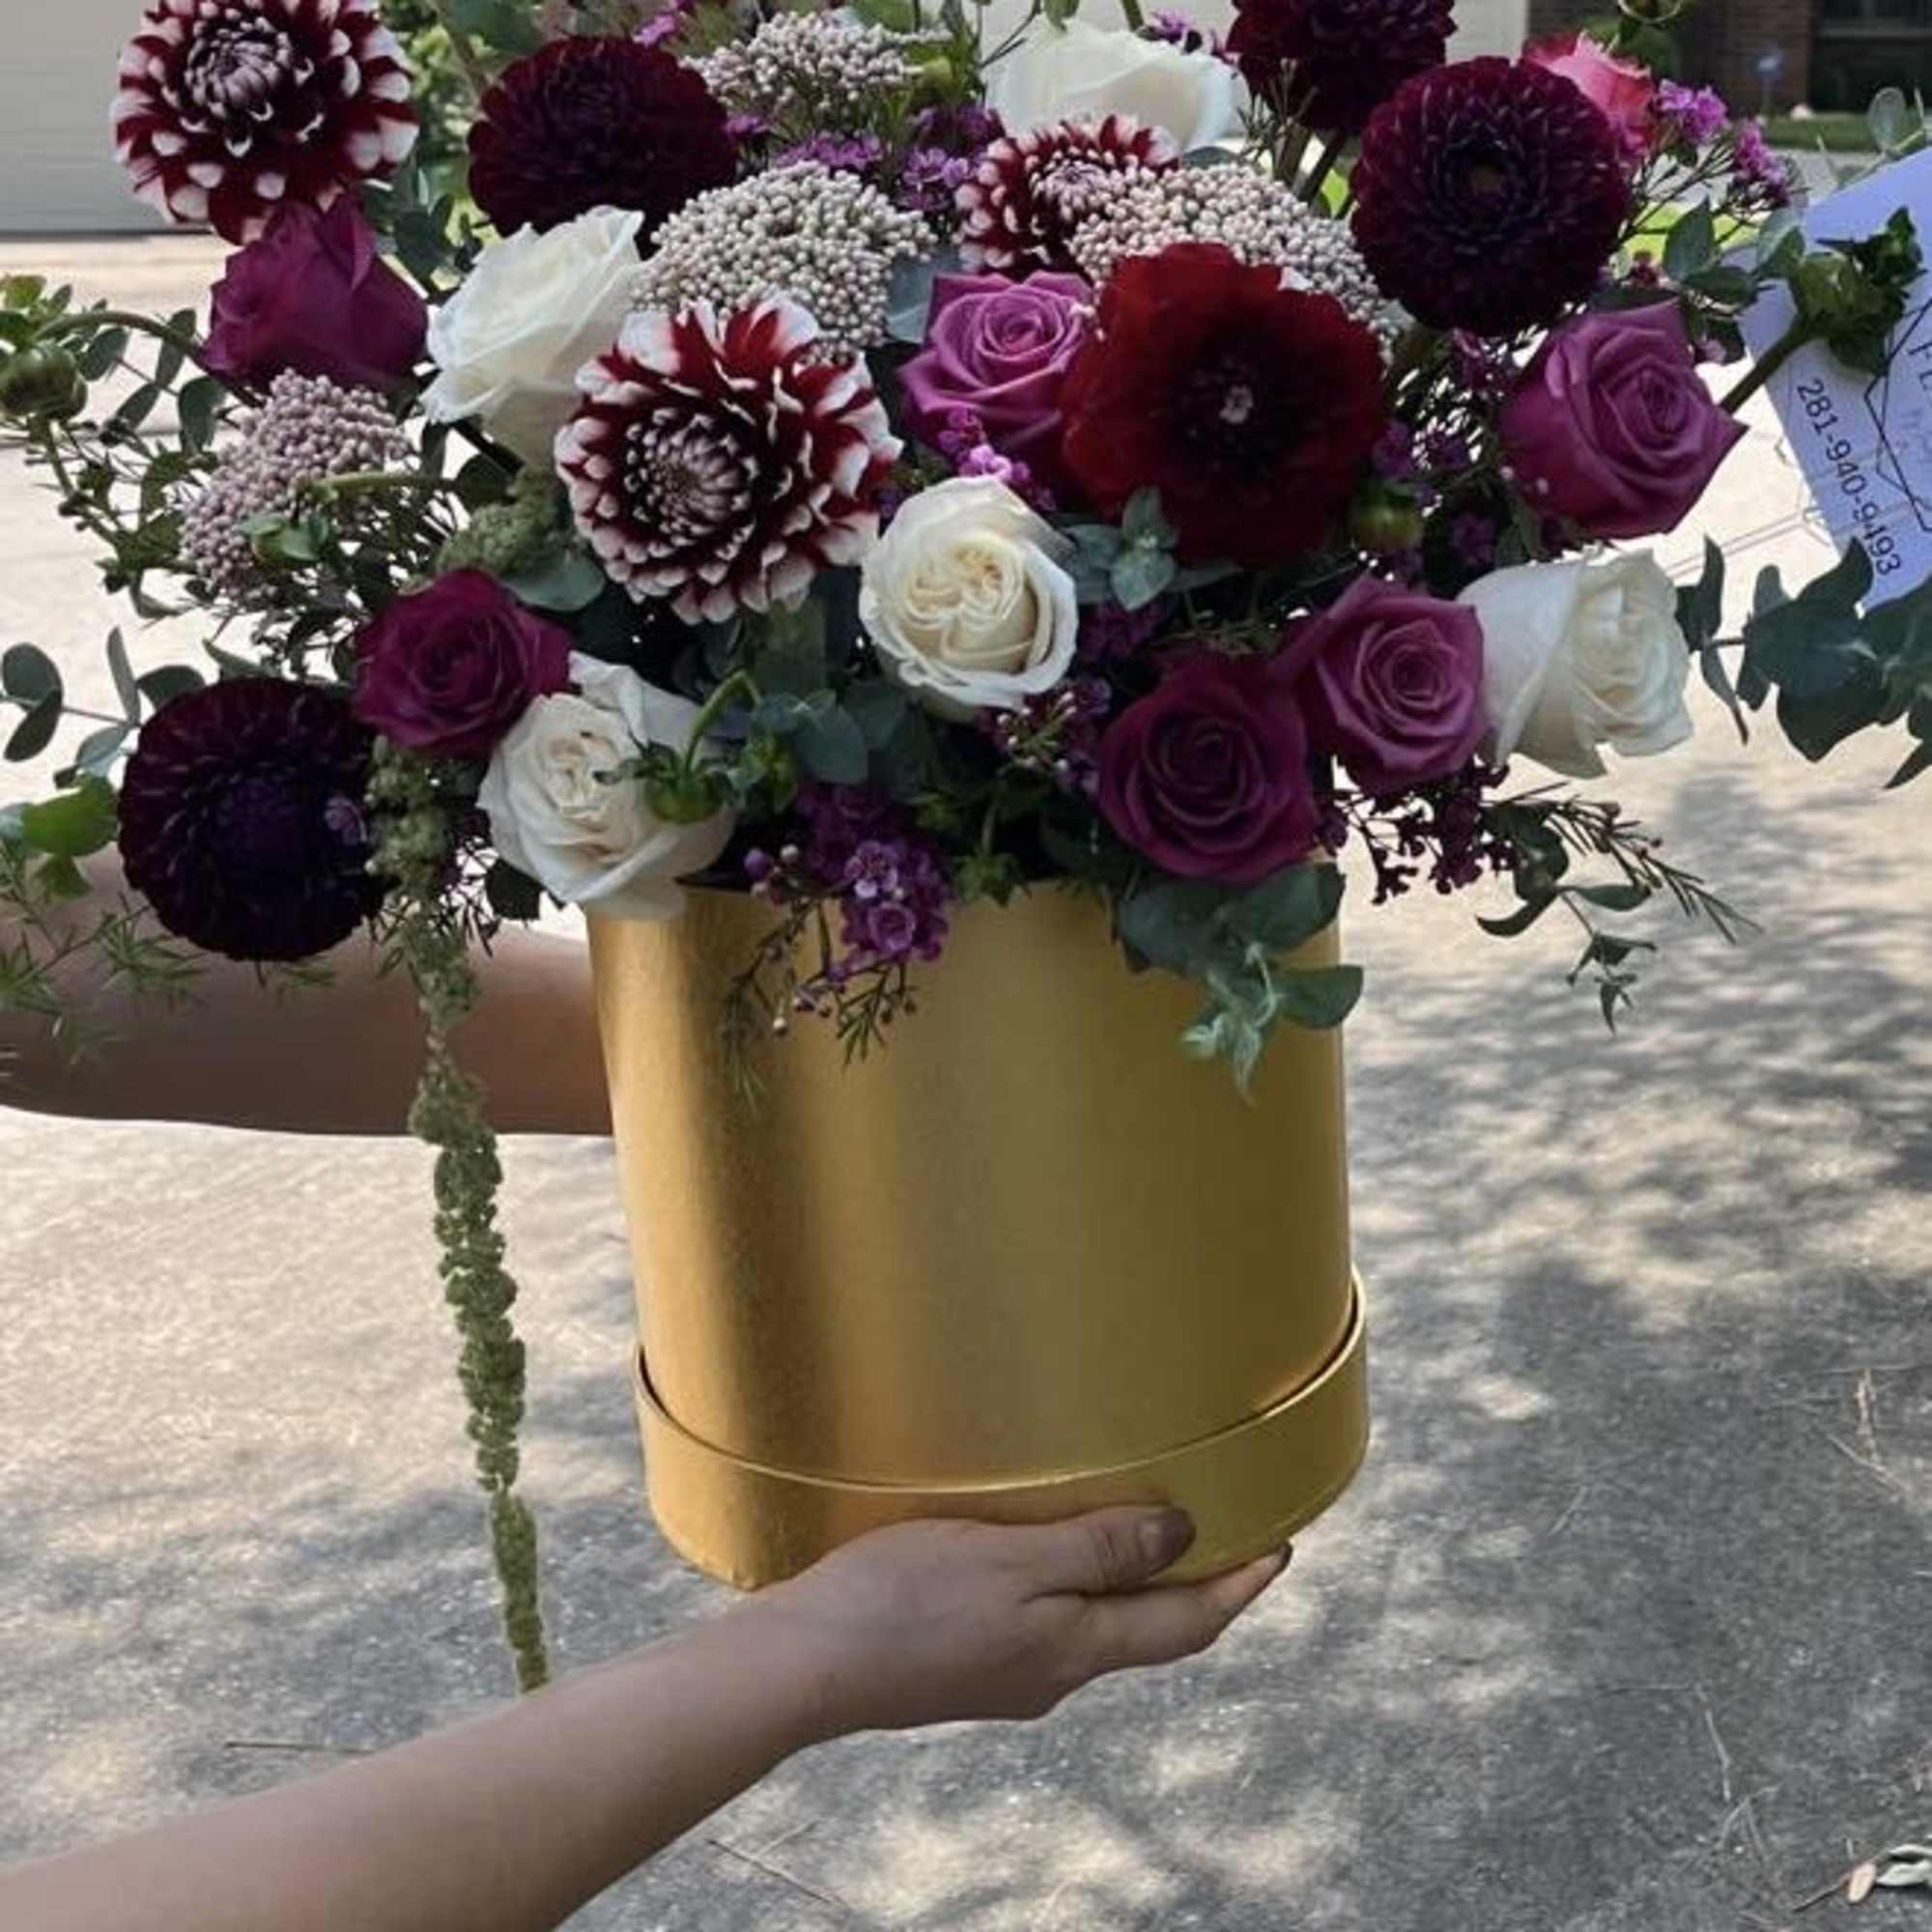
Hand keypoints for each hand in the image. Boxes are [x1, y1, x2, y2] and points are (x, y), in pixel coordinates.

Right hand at [741, 1509, 1288, 1737]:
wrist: (804, 1666)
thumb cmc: (902, 1604)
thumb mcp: (1010, 1562)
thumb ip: (1097, 1551)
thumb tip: (1184, 1539)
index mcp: (1073, 1649)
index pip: (1184, 1624)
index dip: (1238, 1588)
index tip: (1281, 1548)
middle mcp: (1051, 1673)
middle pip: (1147, 1630)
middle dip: (1192, 1585)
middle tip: (1225, 1532)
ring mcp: (1006, 1673)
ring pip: (1094, 1627)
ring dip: (1131, 1584)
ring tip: (1143, 1532)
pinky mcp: (964, 1661)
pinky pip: (1045, 1623)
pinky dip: (1073, 1587)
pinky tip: (1045, 1555)